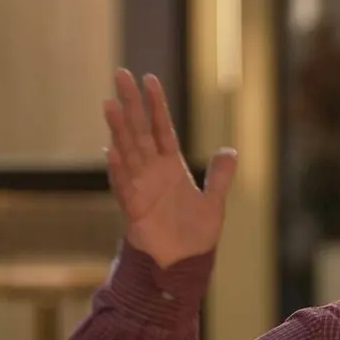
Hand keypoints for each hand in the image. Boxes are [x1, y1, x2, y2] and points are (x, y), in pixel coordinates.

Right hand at [104, 69, 237, 267]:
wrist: (183, 265)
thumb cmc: (195, 236)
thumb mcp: (214, 202)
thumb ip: (219, 176)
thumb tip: (230, 150)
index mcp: (171, 167)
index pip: (163, 128)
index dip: (157, 105)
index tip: (149, 79)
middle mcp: (153, 172)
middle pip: (140, 131)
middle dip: (131, 104)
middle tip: (120, 74)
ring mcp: (141, 188)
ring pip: (127, 152)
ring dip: (119, 129)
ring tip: (109, 103)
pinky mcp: (134, 209)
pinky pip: (124, 186)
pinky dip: (118, 169)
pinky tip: (111, 150)